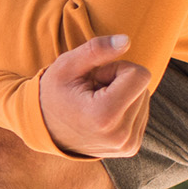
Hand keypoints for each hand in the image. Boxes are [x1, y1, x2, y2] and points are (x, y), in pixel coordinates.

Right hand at [37, 35, 153, 157]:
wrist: (43, 129)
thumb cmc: (54, 93)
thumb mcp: (67, 65)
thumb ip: (97, 49)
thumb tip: (126, 40)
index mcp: (105, 116)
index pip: (140, 75)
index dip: (116, 69)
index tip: (95, 79)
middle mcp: (120, 136)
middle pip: (143, 88)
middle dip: (120, 83)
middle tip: (92, 92)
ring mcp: (126, 145)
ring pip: (144, 100)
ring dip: (123, 96)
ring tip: (95, 104)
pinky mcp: (130, 148)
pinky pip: (141, 114)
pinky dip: (125, 109)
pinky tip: (103, 114)